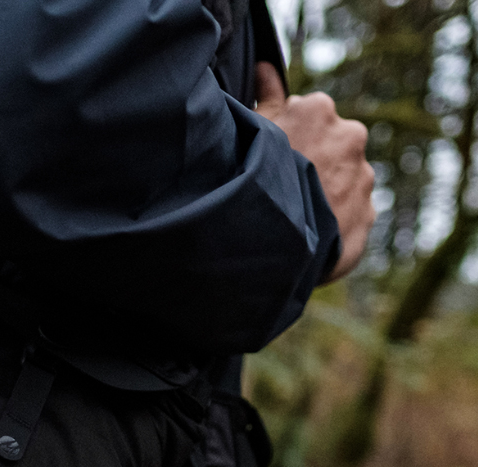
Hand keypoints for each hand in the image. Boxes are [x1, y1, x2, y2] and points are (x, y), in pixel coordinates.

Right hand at [255, 62, 374, 280]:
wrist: (274, 244)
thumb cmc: (255, 179)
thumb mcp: (252, 131)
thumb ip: (265, 95)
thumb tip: (265, 67)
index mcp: (320, 110)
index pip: (306, 116)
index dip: (287, 138)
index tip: (273, 159)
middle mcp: (350, 136)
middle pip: (330, 146)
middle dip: (313, 162)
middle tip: (284, 189)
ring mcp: (362, 177)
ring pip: (342, 180)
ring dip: (325, 194)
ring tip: (296, 217)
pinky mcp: (368, 213)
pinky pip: (350, 214)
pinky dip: (334, 222)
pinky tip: (310, 235)